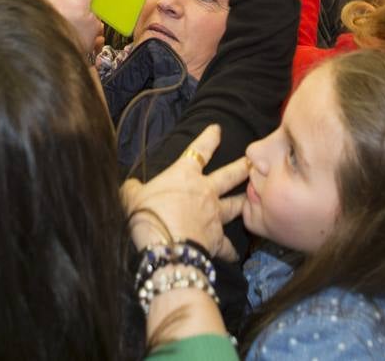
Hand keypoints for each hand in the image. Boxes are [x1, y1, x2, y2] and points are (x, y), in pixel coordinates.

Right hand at [121, 124, 248, 261]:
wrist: (167, 249)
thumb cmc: (148, 215)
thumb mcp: (132, 196)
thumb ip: (133, 189)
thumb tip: (131, 186)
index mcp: (184, 174)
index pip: (199, 150)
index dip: (209, 138)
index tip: (217, 129)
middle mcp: (205, 191)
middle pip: (230, 175)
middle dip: (243, 166)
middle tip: (254, 160)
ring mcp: (214, 215)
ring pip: (235, 205)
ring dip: (244, 202)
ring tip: (252, 199)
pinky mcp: (217, 239)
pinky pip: (227, 245)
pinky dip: (231, 250)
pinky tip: (234, 255)